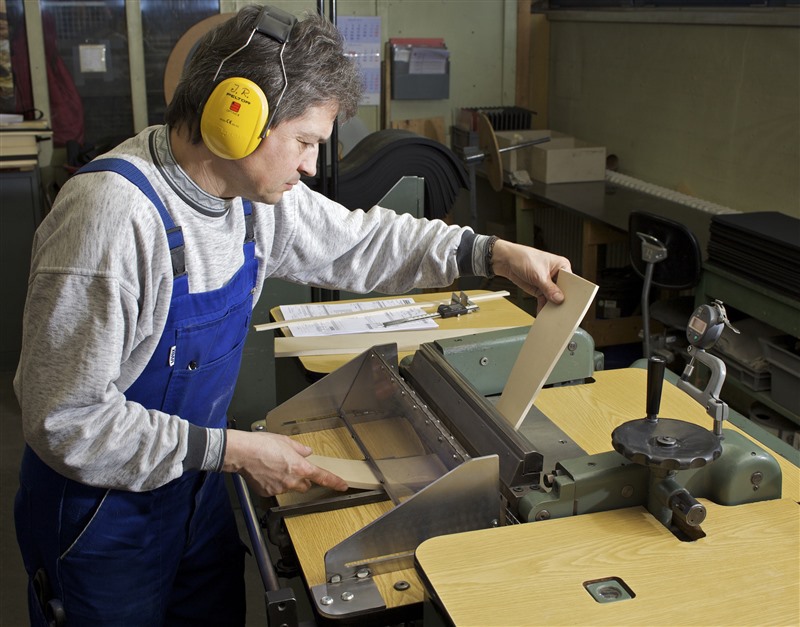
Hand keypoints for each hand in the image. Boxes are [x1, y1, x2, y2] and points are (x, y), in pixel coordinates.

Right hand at [222, 429, 347, 496]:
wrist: (242, 453)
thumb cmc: (263, 444)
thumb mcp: (286, 441)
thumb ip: (299, 449)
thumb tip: (306, 452)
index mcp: (300, 467)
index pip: (322, 477)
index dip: (334, 482)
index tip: (343, 485)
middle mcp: (292, 481)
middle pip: (305, 485)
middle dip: (302, 478)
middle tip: (291, 467)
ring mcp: (280, 488)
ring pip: (289, 487)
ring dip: (286, 480)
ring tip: (273, 467)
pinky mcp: (268, 492)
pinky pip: (275, 489)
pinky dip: (273, 483)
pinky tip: (265, 473)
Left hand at [490, 239, 571, 310]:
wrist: (507, 261)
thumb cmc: (524, 258)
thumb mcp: (539, 274)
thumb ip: (549, 288)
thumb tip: (559, 298)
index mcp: (562, 266)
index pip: (571, 281)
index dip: (572, 292)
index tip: (572, 302)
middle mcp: (557, 275)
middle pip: (563, 291)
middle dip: (561, 301)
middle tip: (562, 310)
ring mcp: (548, 283)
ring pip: (554, 298)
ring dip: (552, 306)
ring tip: (552, 314)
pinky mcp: (540, 289)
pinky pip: (545, 300)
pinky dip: (544, 307)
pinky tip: (543, 312)